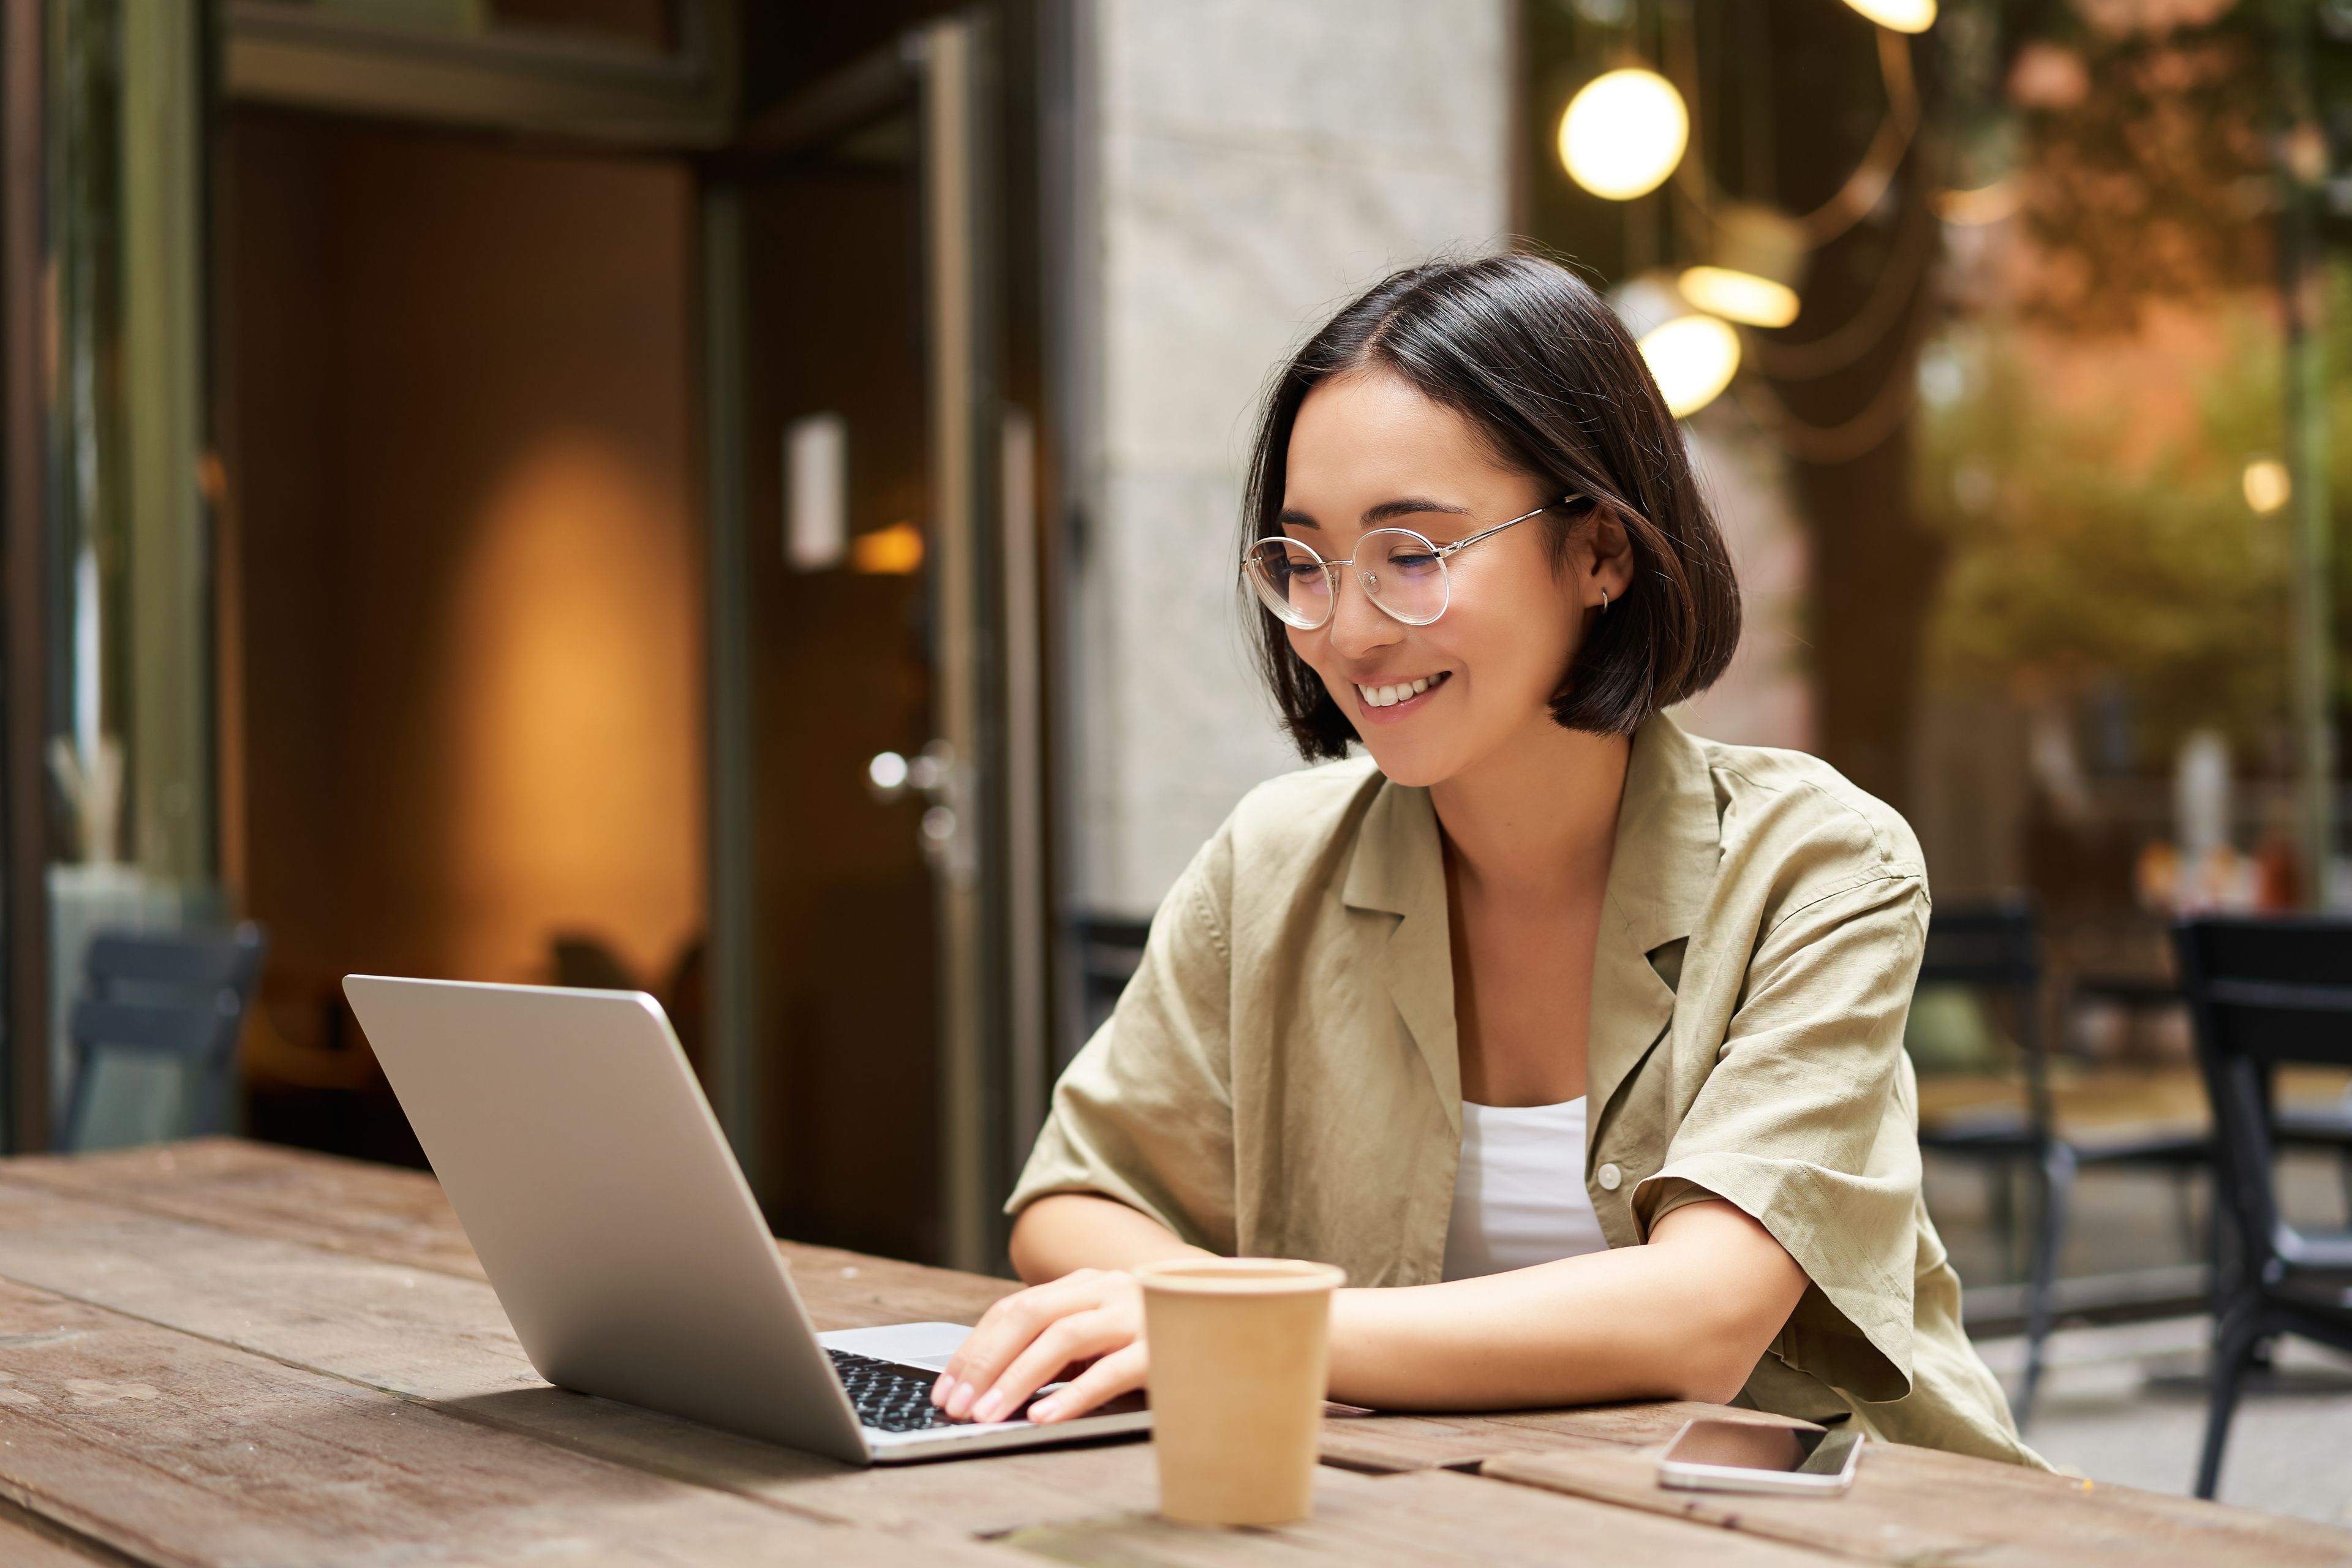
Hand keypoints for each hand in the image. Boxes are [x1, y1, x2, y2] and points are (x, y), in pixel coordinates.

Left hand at [930, 1267, 1145, 1423]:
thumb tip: (991, 1386)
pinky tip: (1045, 1417)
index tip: (945, 1388)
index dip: (975, 1348)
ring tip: (990, 1414)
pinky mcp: (1166, 1346)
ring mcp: (1139, 1313)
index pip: (1016, 1308)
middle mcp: (1110, 1288)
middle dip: (985, 1362)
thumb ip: (1060, 1347)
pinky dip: (1074, 1394)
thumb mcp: (1103, 1336)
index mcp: (1087, 1284)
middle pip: (1031, 1315)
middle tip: (957, 1405)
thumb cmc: (1158, 1340)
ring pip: (1065, 1337)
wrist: (1239, 1320)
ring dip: (1019, 1378)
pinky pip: (1113, 1369)